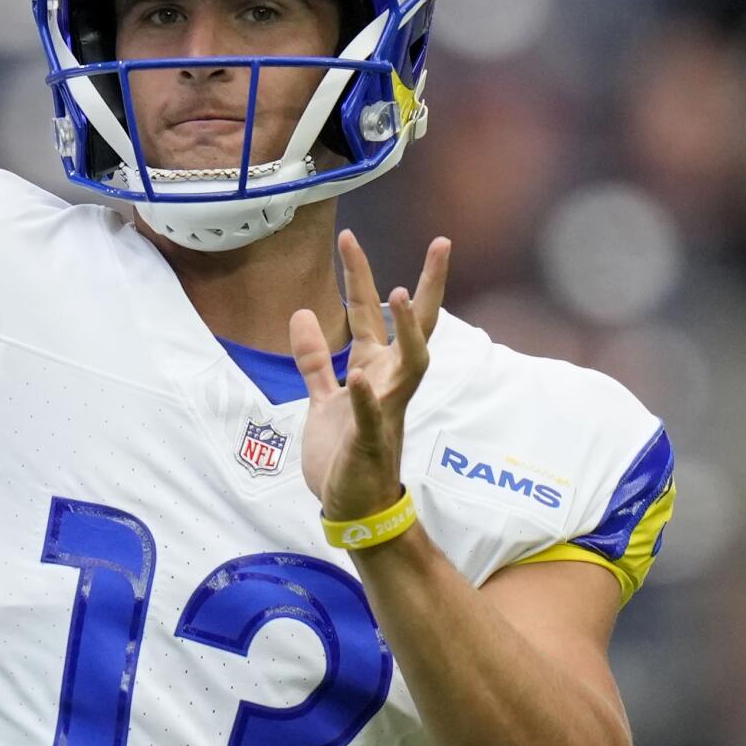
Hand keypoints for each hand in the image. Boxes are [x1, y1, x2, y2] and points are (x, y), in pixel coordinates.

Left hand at [290, 231, 450, 526]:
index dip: (360, 275)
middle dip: (427, 287)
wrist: (350, 507)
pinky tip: (358, 379)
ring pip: (408, 365)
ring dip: (408, 332)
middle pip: (415, 327)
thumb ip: (315, 359)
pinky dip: (364, 399)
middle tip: (442, 244)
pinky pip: (369, 417)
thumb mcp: (322, 398)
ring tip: (401, 295)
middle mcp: (387, 384)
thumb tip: (304, 314)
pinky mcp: (368, 443)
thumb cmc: (342, 454)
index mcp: (374, 371)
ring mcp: (383, 411)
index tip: (350, 238)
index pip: (374, 314)